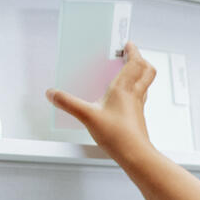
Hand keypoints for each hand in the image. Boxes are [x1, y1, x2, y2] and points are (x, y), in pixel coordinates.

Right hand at [45, 42, 156, 158]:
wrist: (136, 155)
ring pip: (145, 83)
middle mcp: (135, 95)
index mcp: (124, 88)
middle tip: (131, 54)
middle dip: (140, 59)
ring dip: (139, 74)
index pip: (135, 62)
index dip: (133, 51)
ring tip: (128, 72)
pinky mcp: (137, 117)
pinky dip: (135, 90)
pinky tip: (124, 98)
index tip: (127, 44)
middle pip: (147, 70)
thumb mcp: (87, 117)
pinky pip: (140, 97)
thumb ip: (68, 104)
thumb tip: (53, 94)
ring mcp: (138, 106)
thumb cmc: (118, 136)